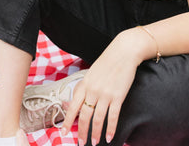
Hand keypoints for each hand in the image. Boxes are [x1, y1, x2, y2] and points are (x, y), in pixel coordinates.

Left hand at [61, 30, 145, 144]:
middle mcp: (93, 90)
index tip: (64, 133)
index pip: (73, 107)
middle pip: (84, 116)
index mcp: (84, 84)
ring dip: (96, 133)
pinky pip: (112, 116)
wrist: (124, 51)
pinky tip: (109, 137)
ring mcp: (105, 94)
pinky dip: (110, 128)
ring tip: (95, 143)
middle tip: (81, 143)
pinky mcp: (118, 96)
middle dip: (81, 132)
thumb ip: (85, 87)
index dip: (68, 121)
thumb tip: (78, 101)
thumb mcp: (92, 73)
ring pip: (98, 119)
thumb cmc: (108, 61)